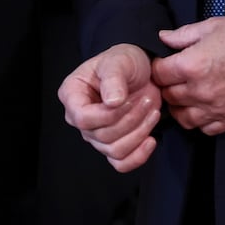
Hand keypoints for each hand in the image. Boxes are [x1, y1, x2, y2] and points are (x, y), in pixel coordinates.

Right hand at [56, 43, 161, 171]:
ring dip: (139, 132)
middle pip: (102, 136)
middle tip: (147, 100)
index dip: (107, 115)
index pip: (82, 118)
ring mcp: (96, 135)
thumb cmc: (125, 61)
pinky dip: (139, 156)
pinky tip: (152, 139)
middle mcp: (80, 118)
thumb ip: (113, 79)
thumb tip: (112, 103)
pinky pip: (122, 163)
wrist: (143, 71)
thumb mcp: (119, 61)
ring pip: (115, 150)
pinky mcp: (113, 145)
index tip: (128, 100)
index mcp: (72, 95)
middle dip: (131, 119)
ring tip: (152, 111)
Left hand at [153, 17, 224, 134]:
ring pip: (182, 117)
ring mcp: (213, 109)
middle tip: (175, 78)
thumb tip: (162, 38)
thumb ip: (183, 35)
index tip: (164, 64)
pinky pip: (204, 129)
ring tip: (186, 96)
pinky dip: (201, 121)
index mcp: (191, 65)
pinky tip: (203, 108)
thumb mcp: (212, 27)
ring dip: (181, 107)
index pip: (159, 74)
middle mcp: (198, 91)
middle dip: (168, 86)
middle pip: (168, 96)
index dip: (158, 67)